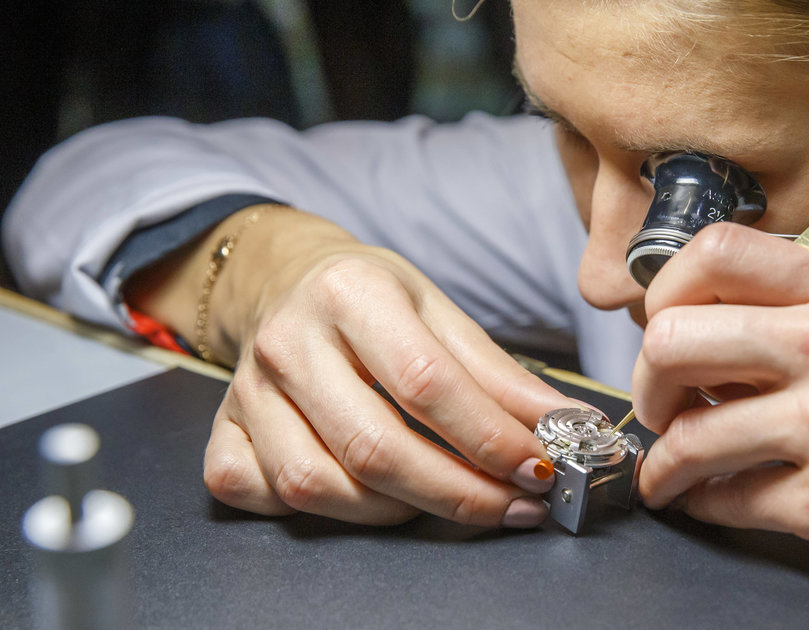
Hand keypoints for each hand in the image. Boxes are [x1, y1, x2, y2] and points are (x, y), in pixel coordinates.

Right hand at [167, 211, 579, 526]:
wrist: (287, 279)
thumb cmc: (371, 297)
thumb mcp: (440, 312)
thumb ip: (501, 375)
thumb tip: (568, 426)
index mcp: (351, 293)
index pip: (426, 384)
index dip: (489, 438)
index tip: (538, 468)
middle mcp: (289, 341)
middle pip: (373, 447)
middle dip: (457, 493)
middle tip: (514, 506)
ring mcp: (246, 390)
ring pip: (315, 484)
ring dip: (396, 511)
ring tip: (448, 498)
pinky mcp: (221, 428)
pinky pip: (255, 492)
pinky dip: (312, 510)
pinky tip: (361, 496)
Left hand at [631, 223, 808, 621]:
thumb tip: (714, 330)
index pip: (712, 251)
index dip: (663, 290)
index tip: (662, 326)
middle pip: (674, 338)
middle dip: (646, 382)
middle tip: (661, 405)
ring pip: (687, 433)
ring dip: (663, 461)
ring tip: (671, 472)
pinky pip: (724, 500)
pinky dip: (702, 504)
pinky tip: (712, 502)